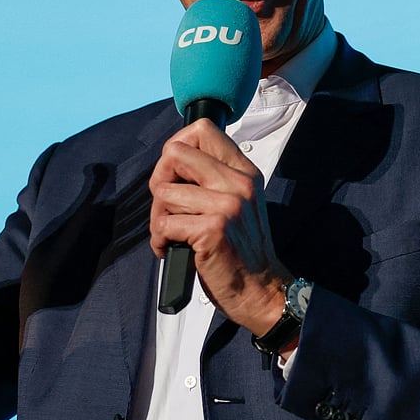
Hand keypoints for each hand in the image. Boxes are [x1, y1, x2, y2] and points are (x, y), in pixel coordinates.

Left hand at [149, 120, 289, 335]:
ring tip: (171, 234)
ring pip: (163, 191)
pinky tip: (171, 249)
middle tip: (167, 207)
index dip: (176, 147)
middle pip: (174, 154)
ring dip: (158, 217)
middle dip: (159, 181)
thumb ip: (213, 177)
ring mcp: (227, 205)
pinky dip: (160, 239)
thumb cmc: (241, 251)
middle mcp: (238, 183)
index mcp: (243, 172)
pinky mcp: (213, 229)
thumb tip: (170, 161)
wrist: (261, 290)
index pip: (202, 129)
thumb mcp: (238, 203)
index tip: (174, 174)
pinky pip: (163, 222)